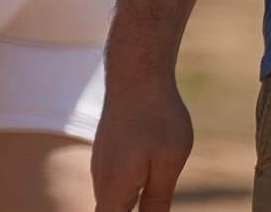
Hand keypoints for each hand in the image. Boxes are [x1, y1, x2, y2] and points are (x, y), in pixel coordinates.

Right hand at [92, 69, 192, 211]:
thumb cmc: (157, 116)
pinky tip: (148, 180)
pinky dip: (130, 193)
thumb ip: (157, 201)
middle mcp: (102, 182)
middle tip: (152, 199)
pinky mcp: (108, 153)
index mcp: (115, 191)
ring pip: (114, 201)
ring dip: (132, 205)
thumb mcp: (168, 162)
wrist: (136, 72)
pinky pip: (117, 183)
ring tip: (153, 182)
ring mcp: (103, 166)